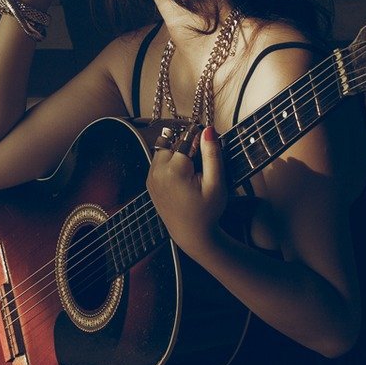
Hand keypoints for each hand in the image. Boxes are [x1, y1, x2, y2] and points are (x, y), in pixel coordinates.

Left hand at [147, 125, 227, 257]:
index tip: (207, 150)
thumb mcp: (216, 183)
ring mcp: (151, 178)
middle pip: (172, 143)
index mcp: (173, 171)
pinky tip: (182, 179)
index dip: (199, 142)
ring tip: (190, 173)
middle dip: (185, 148)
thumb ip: (212, 155)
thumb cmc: (207, 212)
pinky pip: (159, 162)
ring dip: (176, 155)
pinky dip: (170, 164)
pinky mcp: (150, 183)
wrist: (191, 235)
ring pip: (164, 151)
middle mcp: (157, 172)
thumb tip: (208, 129)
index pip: (186, 139)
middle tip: (199, 166)